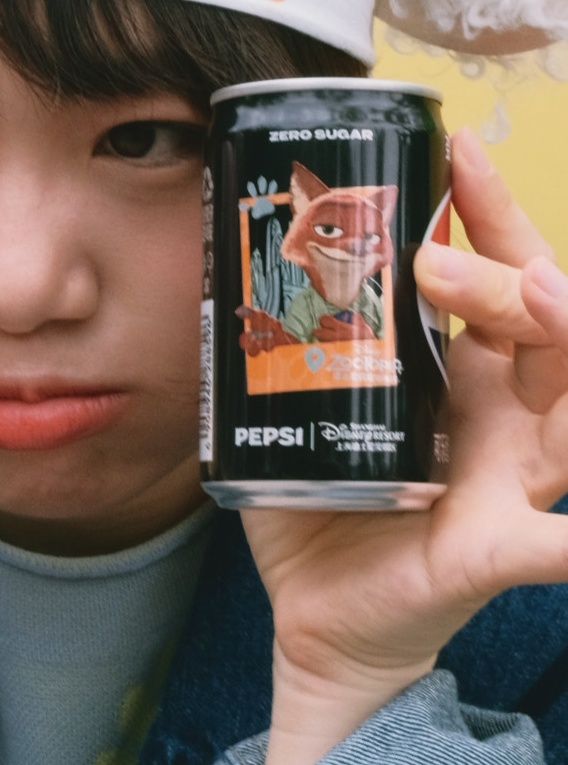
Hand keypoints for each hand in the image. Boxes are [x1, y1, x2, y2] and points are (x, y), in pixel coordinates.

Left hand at [245, 128, 567, 764]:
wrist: (316, 616)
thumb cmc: (322, 504)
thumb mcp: (294, 402)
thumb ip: (277, 332)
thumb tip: (230, 244)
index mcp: (468, 374)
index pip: (503, 272)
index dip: (490, 209)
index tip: (453, 147)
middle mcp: (508, 417)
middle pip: (548, 319)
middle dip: (504, 270)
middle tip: (435, 256)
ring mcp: (511, 482)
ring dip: (561, 339)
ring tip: (540, 294)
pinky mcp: (490, 551)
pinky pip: (550, 543)